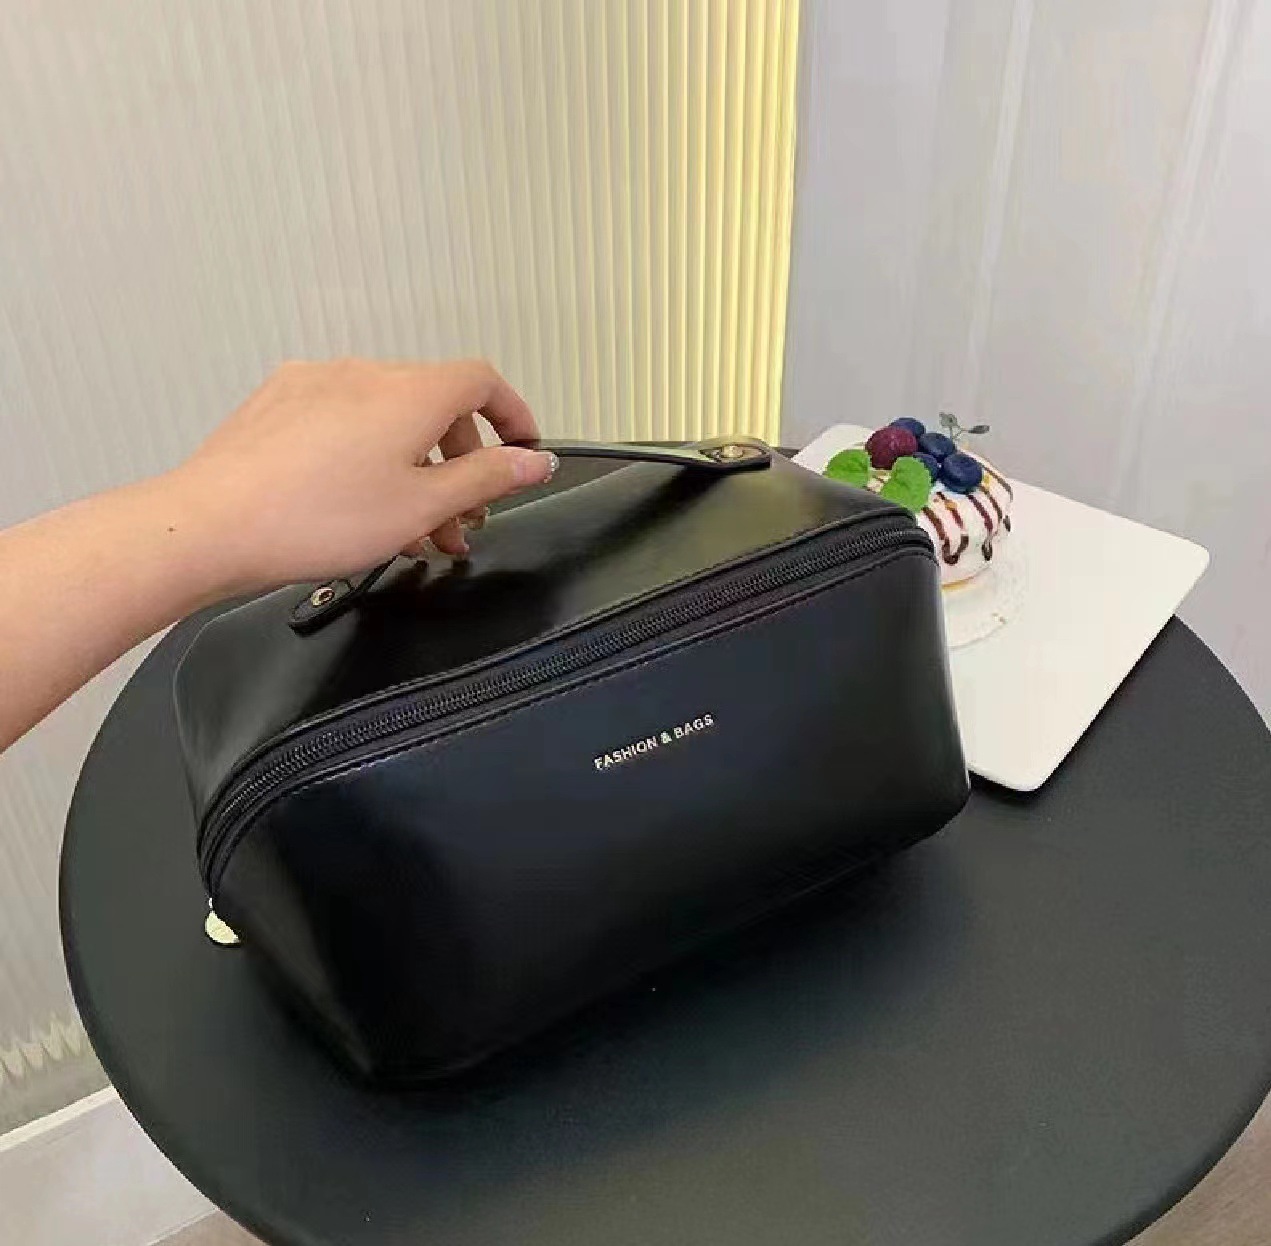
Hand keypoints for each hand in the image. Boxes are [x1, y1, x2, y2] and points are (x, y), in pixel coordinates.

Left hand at [168, 357, 555, 594]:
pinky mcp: (277, 402)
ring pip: (388, 418)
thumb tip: (537, 460)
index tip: (523, 453)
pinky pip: (345, 420)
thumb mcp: (421, 506)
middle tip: (462, 524)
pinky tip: (359, 505)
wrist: (211, 525)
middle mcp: (365, 373)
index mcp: (410, 392)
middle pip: (435, 404)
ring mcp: (315, 383)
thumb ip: (486, 478)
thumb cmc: (320, 519)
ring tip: (414, 532)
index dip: (512, 413)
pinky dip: (370, 455)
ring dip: (414, 468)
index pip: (482, 381)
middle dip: (460, 463)